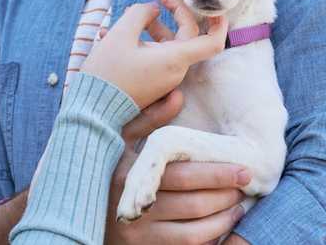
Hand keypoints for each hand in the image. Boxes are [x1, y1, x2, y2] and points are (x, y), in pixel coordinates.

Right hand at [82, 0, 226, 108]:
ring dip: (152, 26)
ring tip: (127, 13)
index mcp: (174, 59)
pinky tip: (117, 33)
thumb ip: (141, 13)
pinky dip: (143, 41)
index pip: (212, 42)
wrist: (92, 109)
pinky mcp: (152, 81)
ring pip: (168, 43)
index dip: (219, 23)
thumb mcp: (121, 34)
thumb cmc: (107, 72)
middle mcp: (175, 70)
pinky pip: (155, 55)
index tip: (213, 7)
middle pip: (187, 34)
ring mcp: (164, 77)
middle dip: (174, 11)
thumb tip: (153, 8)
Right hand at [105, 90, 249, 244]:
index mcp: (129, 175)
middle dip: (225, 194)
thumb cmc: (107, 173)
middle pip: (193, 204)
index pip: (181, 176)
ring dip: (223, 217)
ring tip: (238, 203)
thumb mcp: (120, 143)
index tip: (243, 168)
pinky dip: (212, 236)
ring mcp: (140, 234)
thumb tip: (177, 95)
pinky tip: (224, 223)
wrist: (80, 217)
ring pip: (194, 230)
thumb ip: (148, 120)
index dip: (216, 173)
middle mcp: (135, 207)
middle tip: (245, 184)